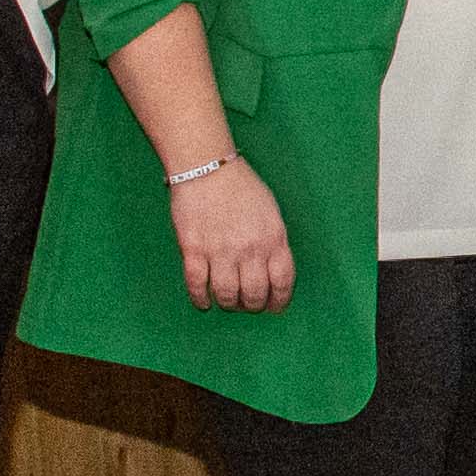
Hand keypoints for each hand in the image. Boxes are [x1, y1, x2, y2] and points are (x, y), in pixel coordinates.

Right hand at [166, 159, 293, 313]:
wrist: (207, 168)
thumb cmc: (241, 187)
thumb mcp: (271, 213)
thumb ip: (274, 242)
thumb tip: (272, 272)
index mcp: (273, 238)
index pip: (283, 282)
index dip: (279, 301)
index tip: (275, 308)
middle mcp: (249, 248)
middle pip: (255, 294)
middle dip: (253, 306)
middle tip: (248, 305)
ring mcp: (220, 251)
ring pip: (227, 295)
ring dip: (229, 305)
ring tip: (228, 302)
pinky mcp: (193, 250)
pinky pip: (197, 285)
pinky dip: (201, 299)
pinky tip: (204, 303)